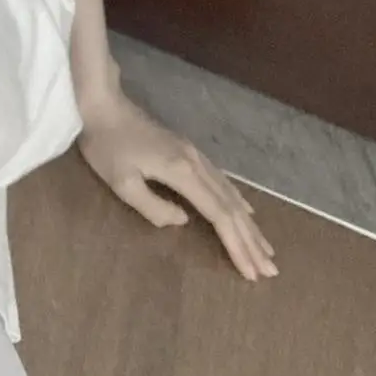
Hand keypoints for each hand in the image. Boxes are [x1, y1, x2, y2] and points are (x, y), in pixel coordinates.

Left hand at [78, 88, 276, 279]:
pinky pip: (222, 181)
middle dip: (251, 240)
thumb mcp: (122, 183)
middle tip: (271, 270)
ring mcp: (195, 155)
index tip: (252, 272)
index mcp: (182, 173)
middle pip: (231, 207)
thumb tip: (183, 222)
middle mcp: (196, 164)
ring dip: (249, 224)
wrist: (103, 103)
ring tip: (266, 249)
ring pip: (230, 194)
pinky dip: (238, 200)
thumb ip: (154, 207)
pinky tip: (247, 211)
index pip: (219, 215)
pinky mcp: (188, 150)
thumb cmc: (107, 145)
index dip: (237, 245)